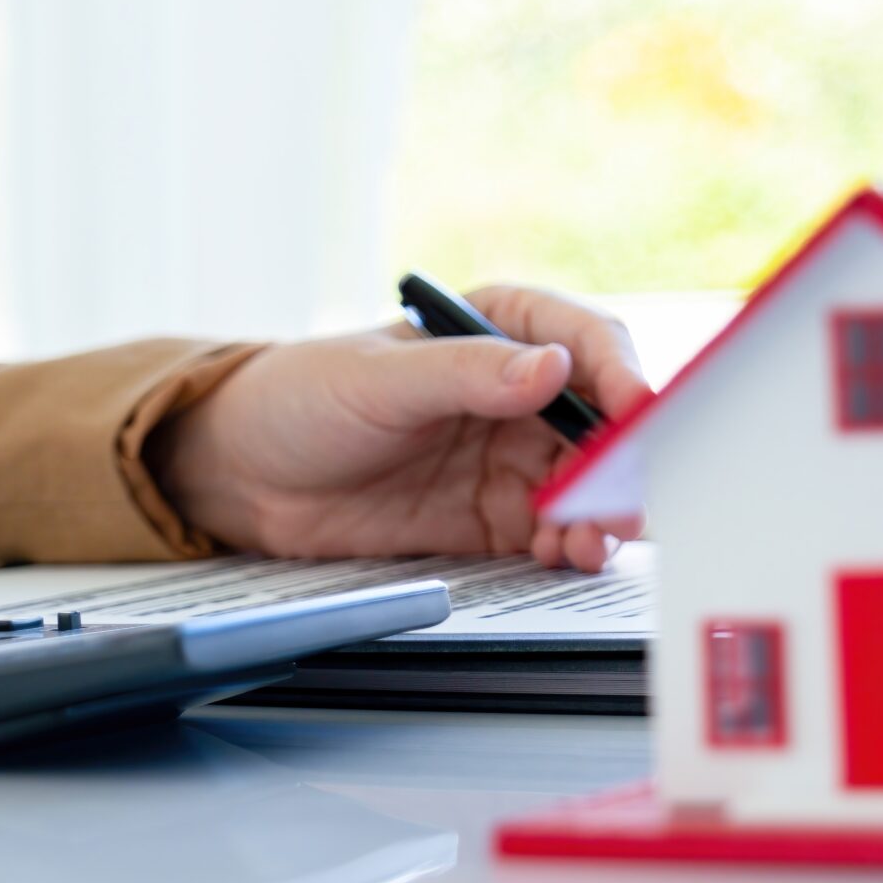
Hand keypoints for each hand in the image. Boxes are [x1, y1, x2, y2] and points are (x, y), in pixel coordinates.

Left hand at [149, 285, 648, 569]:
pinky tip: (561, 554)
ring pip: (588, 482)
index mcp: (497, 328)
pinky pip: (554, 530)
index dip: (621, 375)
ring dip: (604, 510)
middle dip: (624, 459)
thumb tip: (548, 366)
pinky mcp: (492, 516)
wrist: (244, 476)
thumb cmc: (300, 398)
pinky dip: (570, 544)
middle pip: (602, 421)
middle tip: (625, 496)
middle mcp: (516, 391)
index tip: (638, 411)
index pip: (585, 342)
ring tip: (591, 537)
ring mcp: (508, 457)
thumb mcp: (377, 378)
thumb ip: (464, 374)